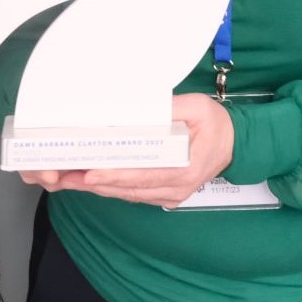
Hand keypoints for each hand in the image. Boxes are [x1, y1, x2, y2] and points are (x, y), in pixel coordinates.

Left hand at [39, 93, 235, 207]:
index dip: (114, 176)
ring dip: (99, 187)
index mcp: (185, 169)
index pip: (143, 175)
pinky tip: (91, 181)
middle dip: (95, 183)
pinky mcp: (166, 195)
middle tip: (65, 176)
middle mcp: (176, 188)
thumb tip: (140, 106)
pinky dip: (112, 188)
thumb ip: (171, 107)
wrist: (236, 143)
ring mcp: (171, 194)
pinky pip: (135, 194)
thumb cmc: (216, 123)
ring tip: (69, 179)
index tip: (90, 174)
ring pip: (128, 194)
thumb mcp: (198, 107)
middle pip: (129, 189)